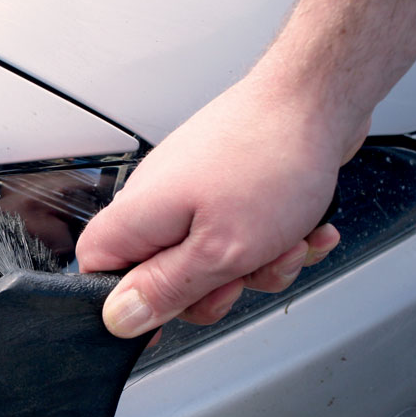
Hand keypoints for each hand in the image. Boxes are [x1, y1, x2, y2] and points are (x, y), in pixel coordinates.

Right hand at [75, 72, 361, 337]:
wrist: (320, 97)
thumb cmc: (271, 157)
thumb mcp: (219, 251)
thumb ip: (166, 291)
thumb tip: (119, 318)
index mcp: (137, 217)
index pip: (95, 270)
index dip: (124, 303)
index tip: (161, 319)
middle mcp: (156, 203)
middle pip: (163, 277)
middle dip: (214, 289)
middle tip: (240, 276)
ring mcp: (192, 193)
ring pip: (213, 261)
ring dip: (259, 264)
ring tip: (287, 242)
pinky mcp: (227, 187)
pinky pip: (244, 236)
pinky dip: (278, 240)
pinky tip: (304, 228)